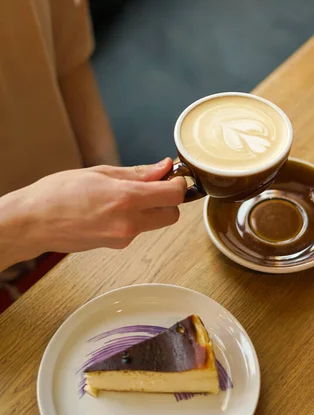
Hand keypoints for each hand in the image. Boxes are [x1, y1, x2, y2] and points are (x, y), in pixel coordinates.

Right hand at [2, 158, 185, 262]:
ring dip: (151, 209)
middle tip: (155, 185)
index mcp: (126, 199)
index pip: (174, 195)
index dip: (179, 183)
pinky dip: (134, 218)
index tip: (174, 176)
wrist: (33, 223)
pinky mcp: (116, 246)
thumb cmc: (57, 194)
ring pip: (155, 223)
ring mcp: (123, 238)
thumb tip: (162, 168)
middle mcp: (129, 223)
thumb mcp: (101, 173)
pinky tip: (113, 208)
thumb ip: (137, 173)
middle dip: (169, 200)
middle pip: (172, 215)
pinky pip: (137, 229)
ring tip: (126, 195)